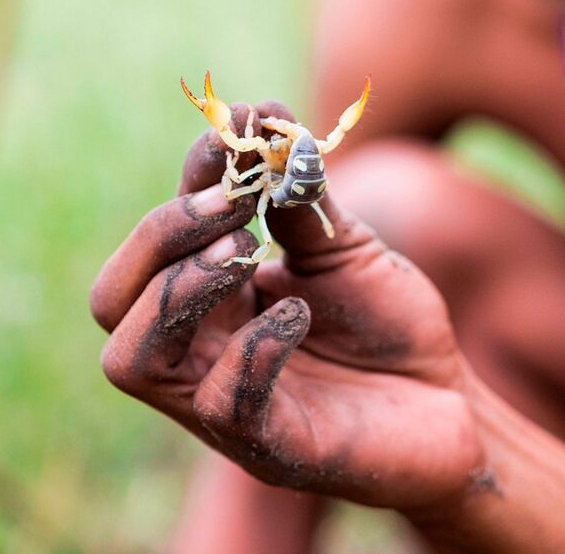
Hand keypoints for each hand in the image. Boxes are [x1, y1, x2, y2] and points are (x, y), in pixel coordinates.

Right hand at [90, 102, 483, 509]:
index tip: (238, 128)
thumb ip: (300, 196)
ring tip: (248, 253)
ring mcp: (222, 405)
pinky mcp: (268, 448)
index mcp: (206, 300)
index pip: (152, 242)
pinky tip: (299, 316)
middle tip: (235, 205)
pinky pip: (220, 406)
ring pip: (131, 358)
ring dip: (178, 293)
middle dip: (160, 237)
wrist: (452, 405)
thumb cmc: (387, 327)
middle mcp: (197, 352)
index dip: (187, 180)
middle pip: (111, 299)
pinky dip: (251, 350)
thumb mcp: (344, 247)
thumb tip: (264, 117)